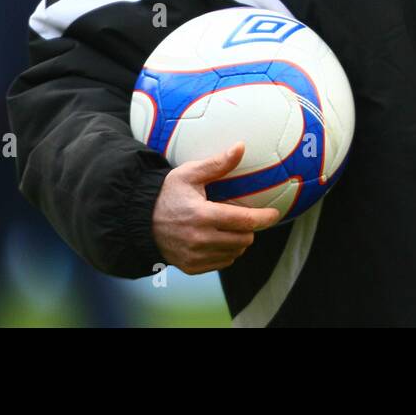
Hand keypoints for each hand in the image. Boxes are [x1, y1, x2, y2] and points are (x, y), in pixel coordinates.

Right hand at [151, 142, 281, 274]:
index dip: (264, 217)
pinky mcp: (192, 267)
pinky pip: (222, 263)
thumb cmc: (167, 193)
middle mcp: (200, 239)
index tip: (274, 213)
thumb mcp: (190, 174)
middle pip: (244, 239)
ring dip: (238, 240)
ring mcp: (195, 256)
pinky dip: (225, 252)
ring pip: (235, 252)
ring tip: (227, 226)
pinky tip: (215, 238)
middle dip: (249, 227)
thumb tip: (240, 147)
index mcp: (202, 215)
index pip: (244, 220)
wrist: (141, 220)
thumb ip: (217, 163)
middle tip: (241, 216)